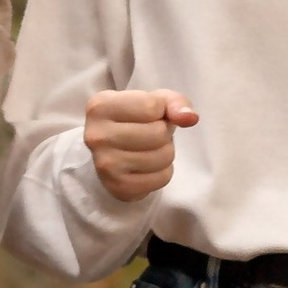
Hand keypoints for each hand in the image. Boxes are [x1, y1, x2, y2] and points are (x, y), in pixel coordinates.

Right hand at [83, 89, 197, 203]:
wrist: (111, 152)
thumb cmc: (134, 120)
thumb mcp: (152, 101)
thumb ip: (174, 102)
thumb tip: (190, 117)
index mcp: (100, 107)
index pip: (152, 106)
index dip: (160, 111)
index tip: (148, 115)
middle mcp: (97, 136)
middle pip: (158, 134)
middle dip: (164, 133)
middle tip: (151, 134)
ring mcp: (105, 164)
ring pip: (163, 157)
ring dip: (165, 152)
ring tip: (151, 149)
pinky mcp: (118, 187)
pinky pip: (162, 178)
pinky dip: (163, 172)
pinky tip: (149, 166)